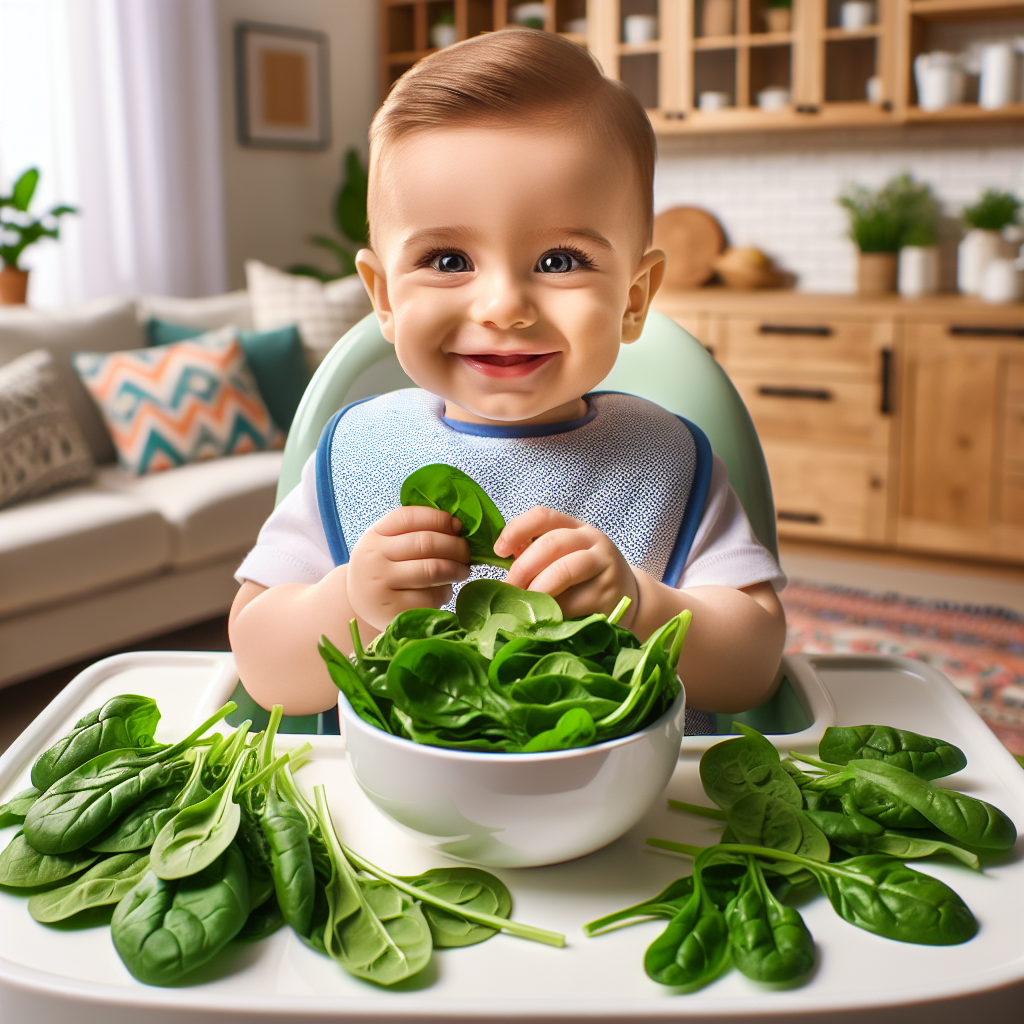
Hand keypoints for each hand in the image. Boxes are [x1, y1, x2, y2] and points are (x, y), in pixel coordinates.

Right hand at [346, 507, 470, 630]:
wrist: (359, 608)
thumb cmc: (383, 571)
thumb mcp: (386, 546)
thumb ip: (412, 532)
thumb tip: (457, 527)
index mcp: (374, 536)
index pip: (409, 517)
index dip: (439, 518)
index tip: (457, 525)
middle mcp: (374, 559)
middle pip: (426, 542)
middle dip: (455, 545)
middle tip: (466, 552)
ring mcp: (382, 586)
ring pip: (433, 569)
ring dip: (457, 569)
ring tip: (463, 570)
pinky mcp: (394, 611)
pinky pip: (431, 596)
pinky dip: (446, 591)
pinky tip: (444, 590)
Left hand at [494, 507, 638, 623]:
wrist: (630, 599)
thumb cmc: (585, 579)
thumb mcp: (565, 558)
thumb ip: (537, 554)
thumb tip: (503, 558)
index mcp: (576, 528)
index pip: (543, 516)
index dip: (516, 530)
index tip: (499, 551)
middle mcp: (593, 541)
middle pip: (551, 544)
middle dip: (523, 568)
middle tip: (509, 589)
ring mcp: (605, 566)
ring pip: (563, 570)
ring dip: (537, 589)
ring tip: (525, 604)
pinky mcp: (609, 594)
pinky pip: (573, 602)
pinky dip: (552, 611)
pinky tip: (544, 618)